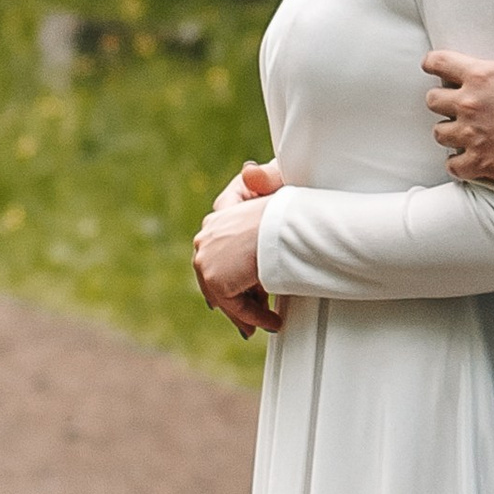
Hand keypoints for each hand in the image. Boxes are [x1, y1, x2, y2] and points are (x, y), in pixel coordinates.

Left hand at [194, 159, 285, 337]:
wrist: (281, 224)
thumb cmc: (286, 206)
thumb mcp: (275, 190)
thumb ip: (263, 182)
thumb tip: (249, 171)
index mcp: (219, 216)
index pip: (215, 248)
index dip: (226, 268)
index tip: (234, 287)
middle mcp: (206, 236)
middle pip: (218, 274)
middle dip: (238, 294)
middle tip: (257, 310)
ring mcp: (206, 258)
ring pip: (225, 292)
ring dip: (247, 309)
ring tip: (266, 320)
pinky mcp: (214, 280)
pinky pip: (235, 306)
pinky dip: (254, 317)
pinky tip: (271, 322)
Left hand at [423, 0, 493, 190]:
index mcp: (480, 75)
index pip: (437, 63)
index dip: (434, 63)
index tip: (436, 66)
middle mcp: (469, 105)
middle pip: (432, 101)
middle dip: (442, 100)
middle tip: (456, 101)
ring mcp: (472, 137)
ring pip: (440, 133)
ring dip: (449, 131)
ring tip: (463, 130)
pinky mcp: (482, 164)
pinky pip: (454, 166)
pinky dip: (459, 163)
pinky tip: (469, 159)